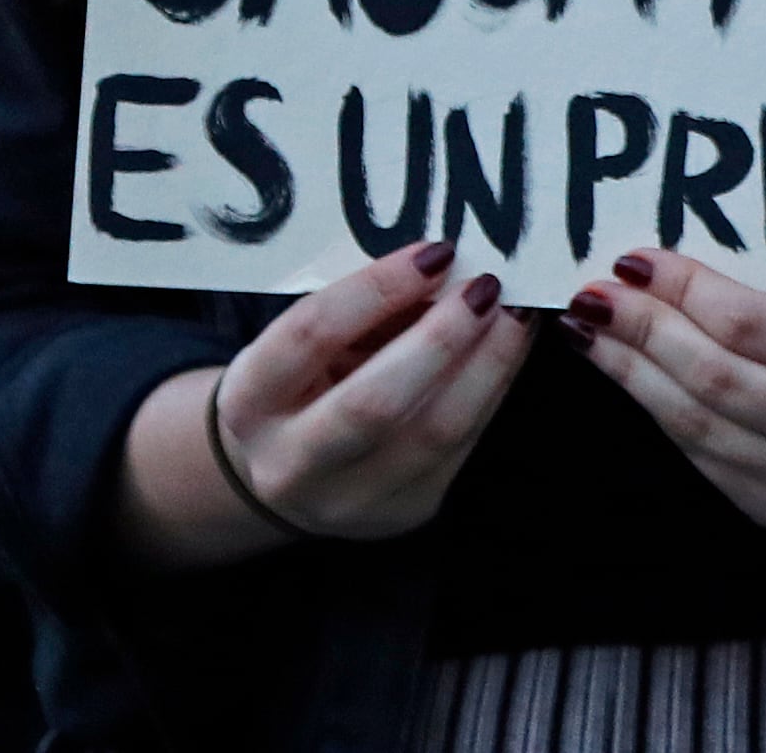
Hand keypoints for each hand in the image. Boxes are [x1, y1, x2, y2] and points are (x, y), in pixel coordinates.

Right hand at [119, 239, 533, 567]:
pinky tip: (509, 348)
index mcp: (250, 402)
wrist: (284, 471)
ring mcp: (346, 501)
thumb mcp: (311, 341)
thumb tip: (449, 264)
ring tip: (516, 312)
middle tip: (486, 286)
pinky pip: (461, 446)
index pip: (311, 336)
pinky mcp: (402, 512)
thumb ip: (367, 306)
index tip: (436, 252)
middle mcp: (288, 464)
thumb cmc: (305, 379)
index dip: (377, 289)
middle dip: (442, 338)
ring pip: (433, 432)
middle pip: (374, 403)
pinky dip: (493, 389)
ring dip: (487, 363)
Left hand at [566, 247, 765, 531]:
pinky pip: (699, 455)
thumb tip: (672, 262)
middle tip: (595, 293)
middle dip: (644, 329)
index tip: (635, 259)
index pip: (750, 324)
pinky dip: (657, 409)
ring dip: (633, 372)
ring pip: (695, 423)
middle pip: (713, 376)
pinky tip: (630, 373)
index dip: (684, 290)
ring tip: (592, 330)